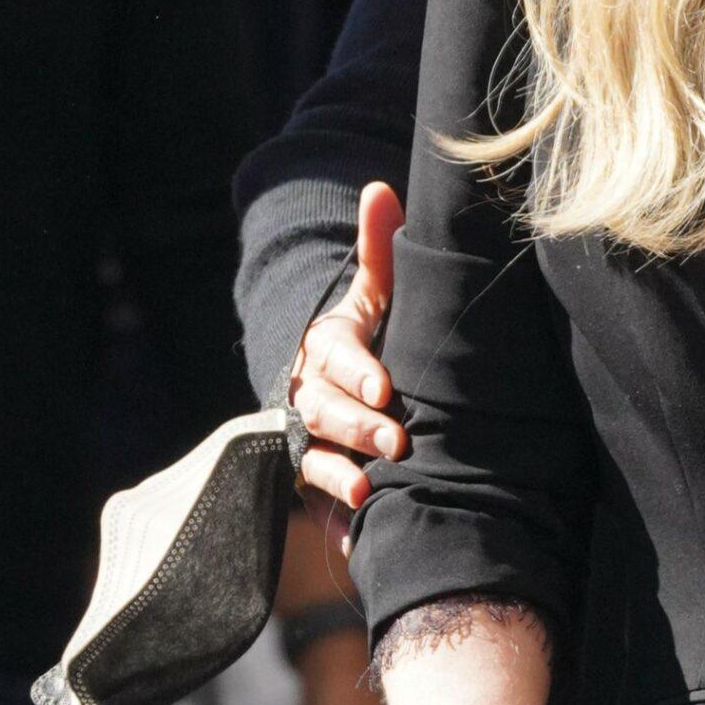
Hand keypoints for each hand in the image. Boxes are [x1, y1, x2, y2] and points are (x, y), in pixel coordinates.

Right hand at [290, 182, 406, 525]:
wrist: (353, 377)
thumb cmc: (379, 327)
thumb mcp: (380, 290)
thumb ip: (380, 248)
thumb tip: (380, 189)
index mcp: (330, 340)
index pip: (335, 352)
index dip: (356, 370)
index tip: (383, 387)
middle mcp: (311, 386)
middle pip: (322, 406)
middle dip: (355, 423)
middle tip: (394, 438)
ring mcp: (310, 429)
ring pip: (315, 448)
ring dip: (340, 468)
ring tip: (370, 485)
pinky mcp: (315, 466)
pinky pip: (315, 485)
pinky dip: (334, 500)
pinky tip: (358, 516)